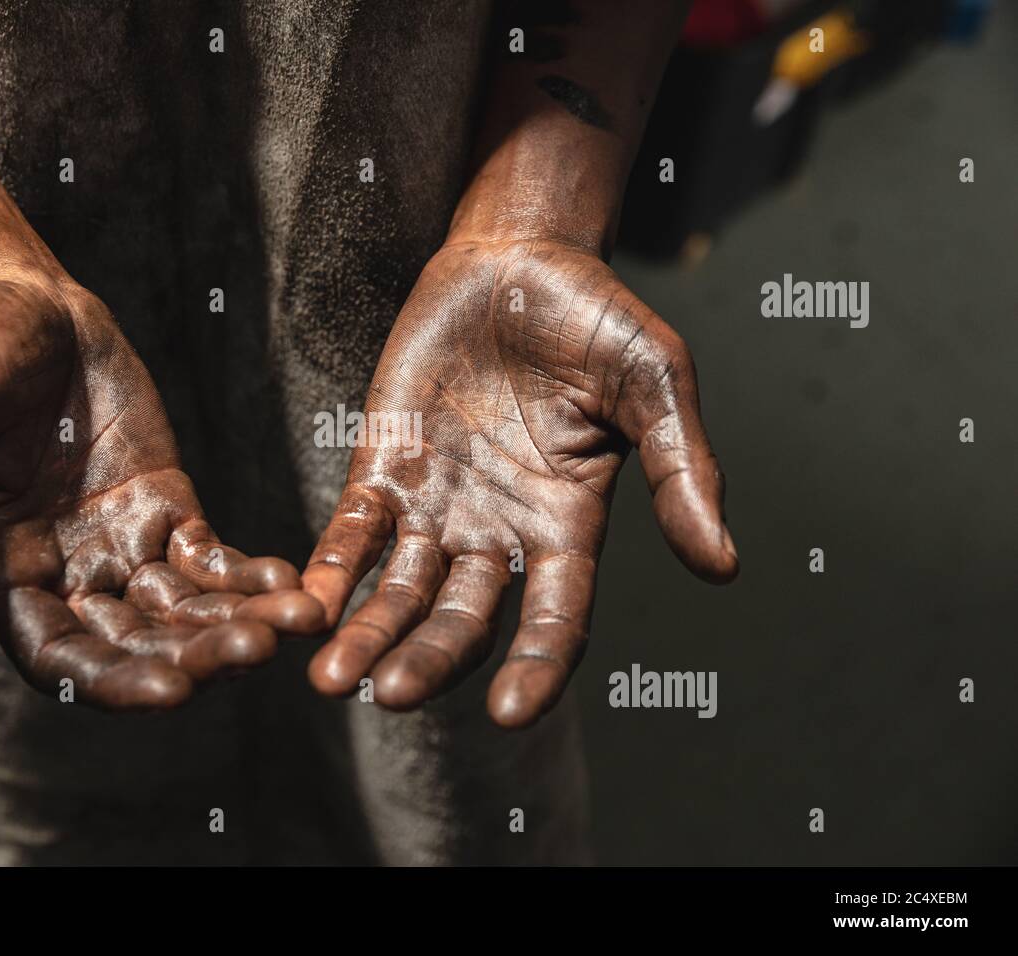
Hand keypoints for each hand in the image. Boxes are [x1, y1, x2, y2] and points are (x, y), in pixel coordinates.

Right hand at [0, 274, 322, 709]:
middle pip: (134, 643)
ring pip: (183, 610)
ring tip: (296, 618)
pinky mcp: (165, 506)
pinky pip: (211, 558)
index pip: (58, 656)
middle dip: (195, 655)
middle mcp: (63, 573)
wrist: (23, 295)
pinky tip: (290, 584)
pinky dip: (248, 576)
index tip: (174, 692)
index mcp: (1, 569)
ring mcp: (119, 543)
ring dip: (236, 622)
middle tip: (257, 649)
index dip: (113, 681)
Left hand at [302, 238, 737, 727]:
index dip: (537, 665)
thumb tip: (724, 566)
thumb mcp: (655, 383)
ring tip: (332, 680)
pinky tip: (305, 607)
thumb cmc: (597, 316)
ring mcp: (437, 506)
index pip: (555, 616)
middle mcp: (499, 533)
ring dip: (368, 634)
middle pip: (464, 618)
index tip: (512, 712)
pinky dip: (330, 571)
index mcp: (569, 525)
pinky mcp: (385, 468)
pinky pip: (354, 532)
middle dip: (429, 659)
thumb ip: (681, 469)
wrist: (518, 256)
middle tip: (391, 696)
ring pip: (399, 591)